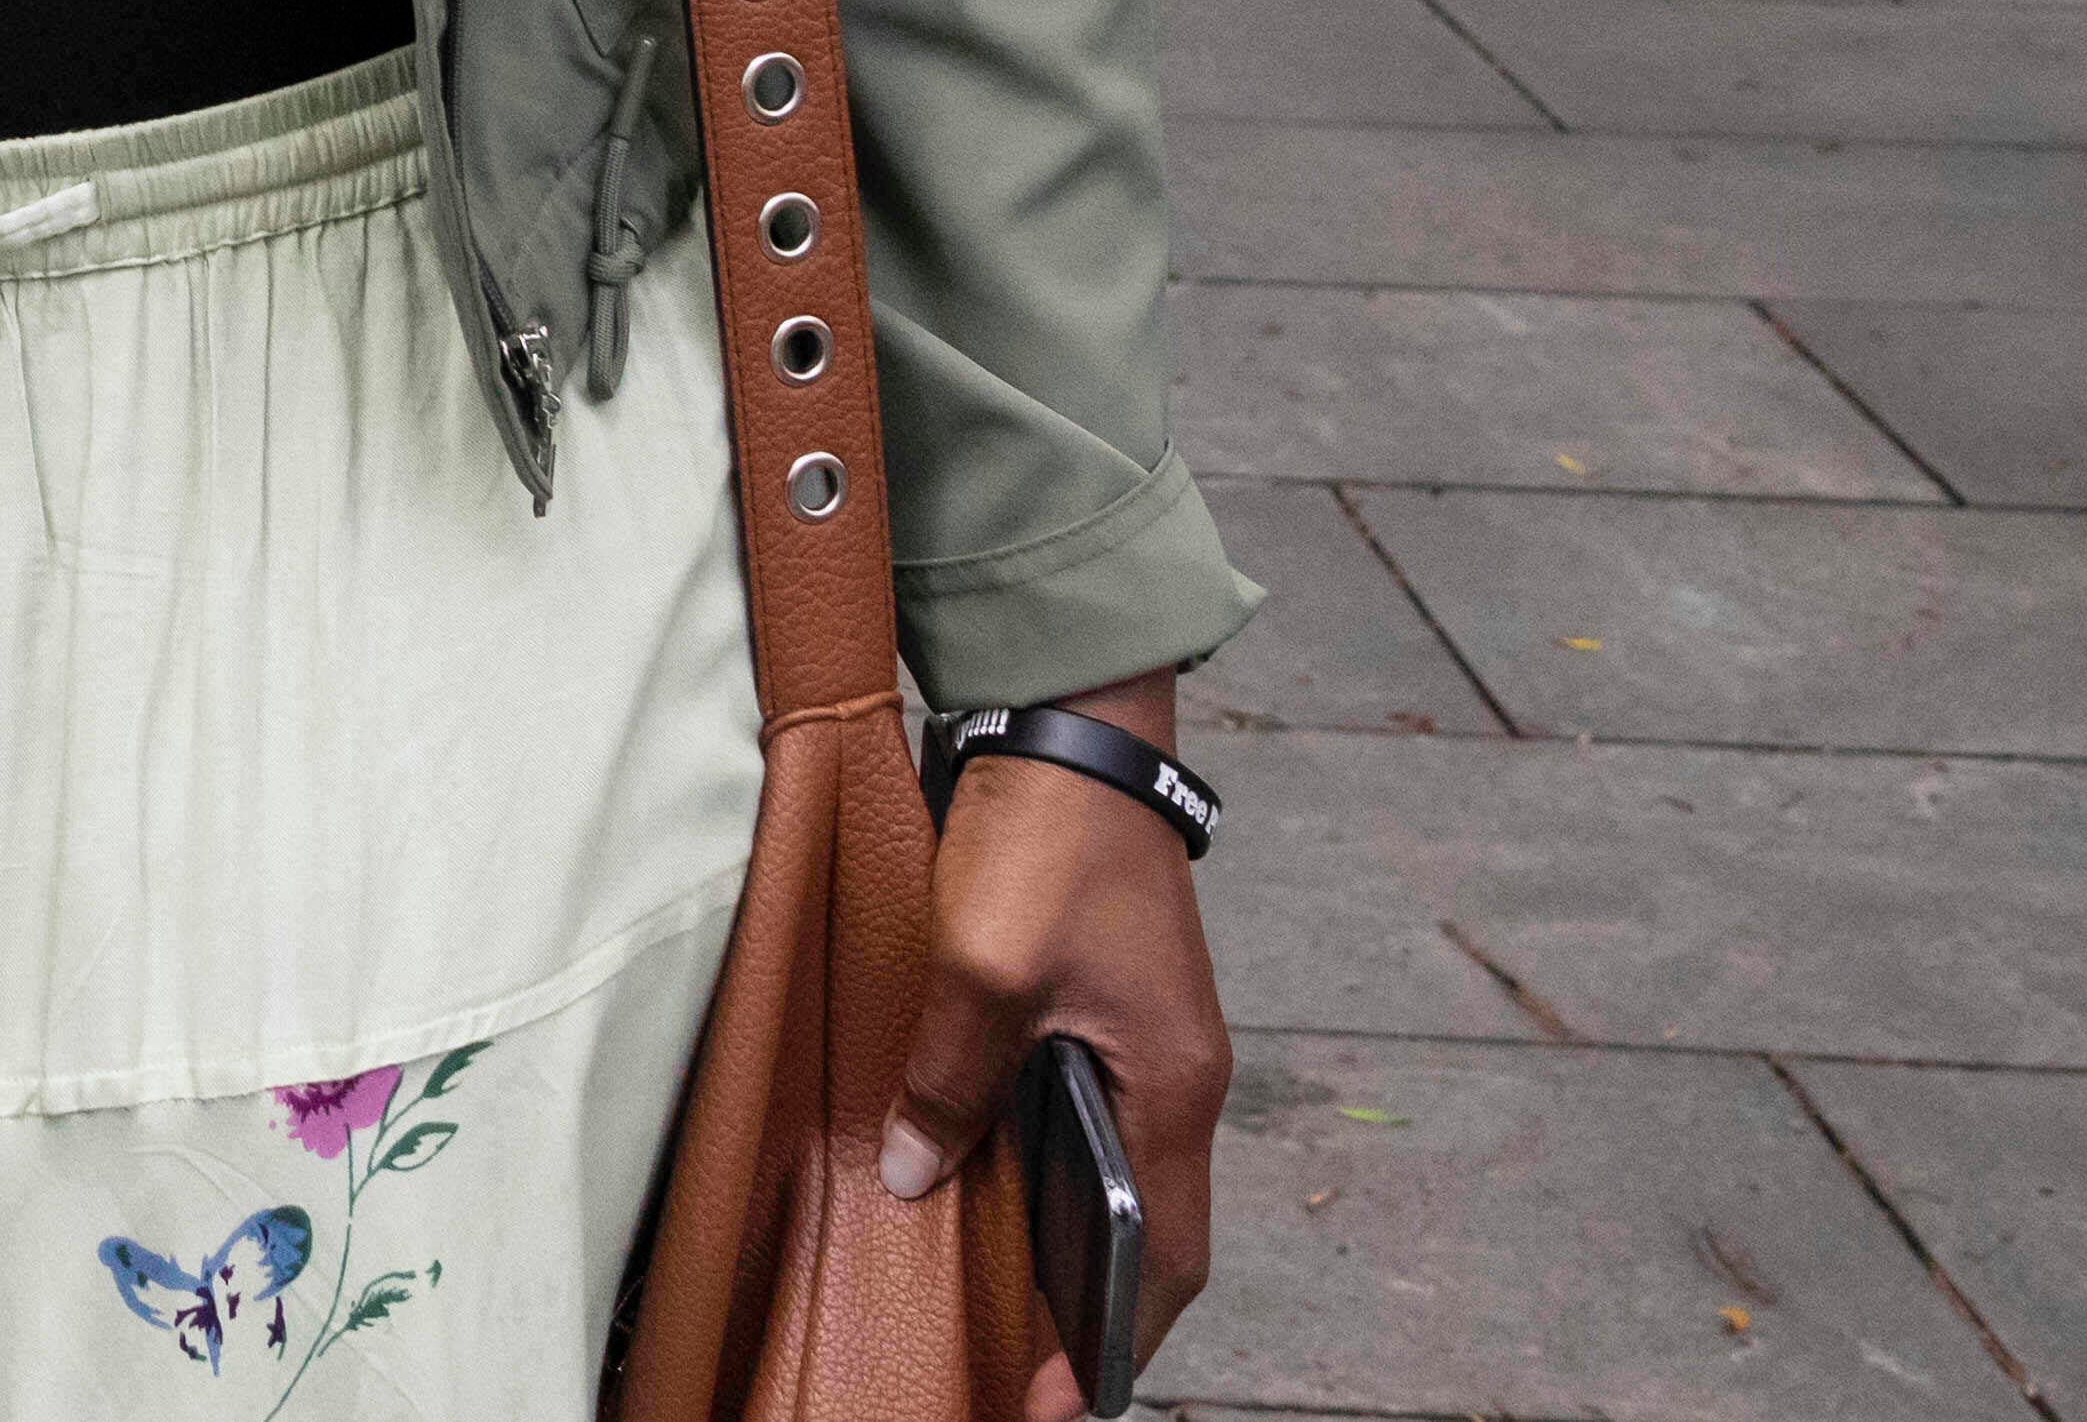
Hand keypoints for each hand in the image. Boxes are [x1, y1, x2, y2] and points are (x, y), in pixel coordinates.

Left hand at [889, 671, 1227, 1421]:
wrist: (1077, 731)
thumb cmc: (1049, 842)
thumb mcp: (982, 968)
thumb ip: (949, 1080)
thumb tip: (907, 1175)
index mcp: (1172, 1089)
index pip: (1167, 1259)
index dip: (1117, 1340)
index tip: (1058, 1399)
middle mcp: (1179, 1079)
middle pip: (1153, 1234)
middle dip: (1094, 1311)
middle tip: (1019, 1370)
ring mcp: (1153, 1043)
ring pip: (1121, 1177)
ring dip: (1073, 1243)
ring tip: (1001, 1301)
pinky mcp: (1114, 1007)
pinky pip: (1094, 1120)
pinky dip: (1054, 1173)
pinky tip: (989, 1185)